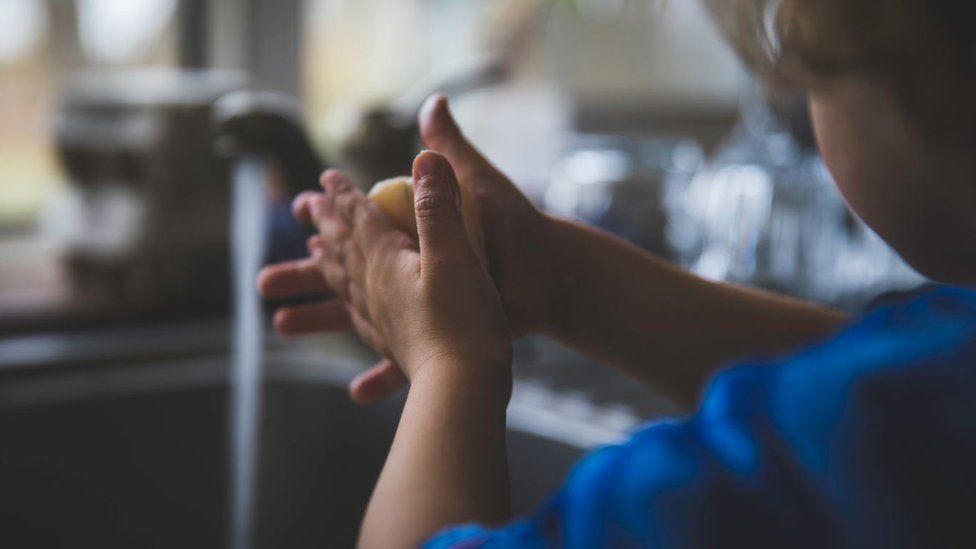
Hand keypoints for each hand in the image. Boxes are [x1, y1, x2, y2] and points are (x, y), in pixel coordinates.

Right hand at [261, 95, 564, 403]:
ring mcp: (420, 306)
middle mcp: (409, 270)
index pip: (360, 224)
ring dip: (322, 322)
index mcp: (413, 235)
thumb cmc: (517, 228)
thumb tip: (432, 102)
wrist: (551, 277)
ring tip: (281, 325)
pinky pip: (404, 364)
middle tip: (261, 281)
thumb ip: (452, 150)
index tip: (297, 207)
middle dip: (304, 275)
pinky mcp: (438, 338)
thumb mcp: (481, 184)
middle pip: (345, 274)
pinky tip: (356, 394)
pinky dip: (382, 376)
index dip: (330, 217)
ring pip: (360, 318)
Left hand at [272, 152, 512, 392]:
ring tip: (313, 250)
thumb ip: (438, 204)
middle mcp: (376, 289)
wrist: (465, 384)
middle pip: (343, 249)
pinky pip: (363, 320)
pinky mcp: (399, 345)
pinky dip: (351, 308)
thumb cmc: (464, 318)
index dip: (342, 196)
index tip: (324, 179)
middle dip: (326, 223)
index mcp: (386, 261)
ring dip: (327, 262)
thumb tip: (424, 155)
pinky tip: (352, 315)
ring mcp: (385, 319)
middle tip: (305, 205)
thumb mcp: (456, 252)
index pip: (358, 219)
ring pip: (346, 283)